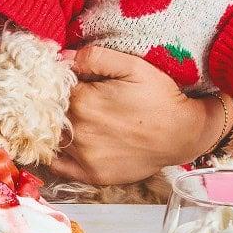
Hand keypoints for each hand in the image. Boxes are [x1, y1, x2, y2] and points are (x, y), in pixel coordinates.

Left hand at [49, 45, 226, 184]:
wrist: (184, 134)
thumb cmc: (159, 96)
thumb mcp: (131, 65)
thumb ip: (93, 57)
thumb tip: (62, 56)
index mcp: (83, 101)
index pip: (50, 87)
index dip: (52, 80)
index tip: (59, 77)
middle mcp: (79, 132)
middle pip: (48, 113)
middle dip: (49, 102)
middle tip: (60, 95)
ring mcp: (85, 157)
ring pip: (51, 138)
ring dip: (51, 126)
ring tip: (62, 115)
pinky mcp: (93, 176)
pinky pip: (59, 166)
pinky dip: (54, 154)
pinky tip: (61, 140)